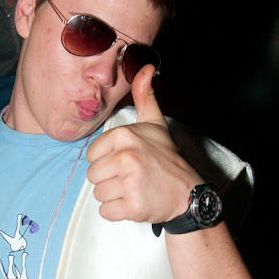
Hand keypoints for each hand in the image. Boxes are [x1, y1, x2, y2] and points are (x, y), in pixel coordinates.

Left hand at [86, 65, 198, 223]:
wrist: (187, 192)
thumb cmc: (167, 158)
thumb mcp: (155, 123)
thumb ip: (144, 95)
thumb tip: (145, 67)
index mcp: (123, 136)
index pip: (91, 155)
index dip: (105, 160)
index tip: (124, 162)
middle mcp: (125, 158)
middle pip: (92, 176)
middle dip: (108, 180)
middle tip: (130, 178)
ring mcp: (128, 183)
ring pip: (98, 194)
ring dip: (113, 196)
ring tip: (132, 189)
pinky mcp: (131, 206)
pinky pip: (106, 212)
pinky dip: (117, 212)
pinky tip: (132, 202)